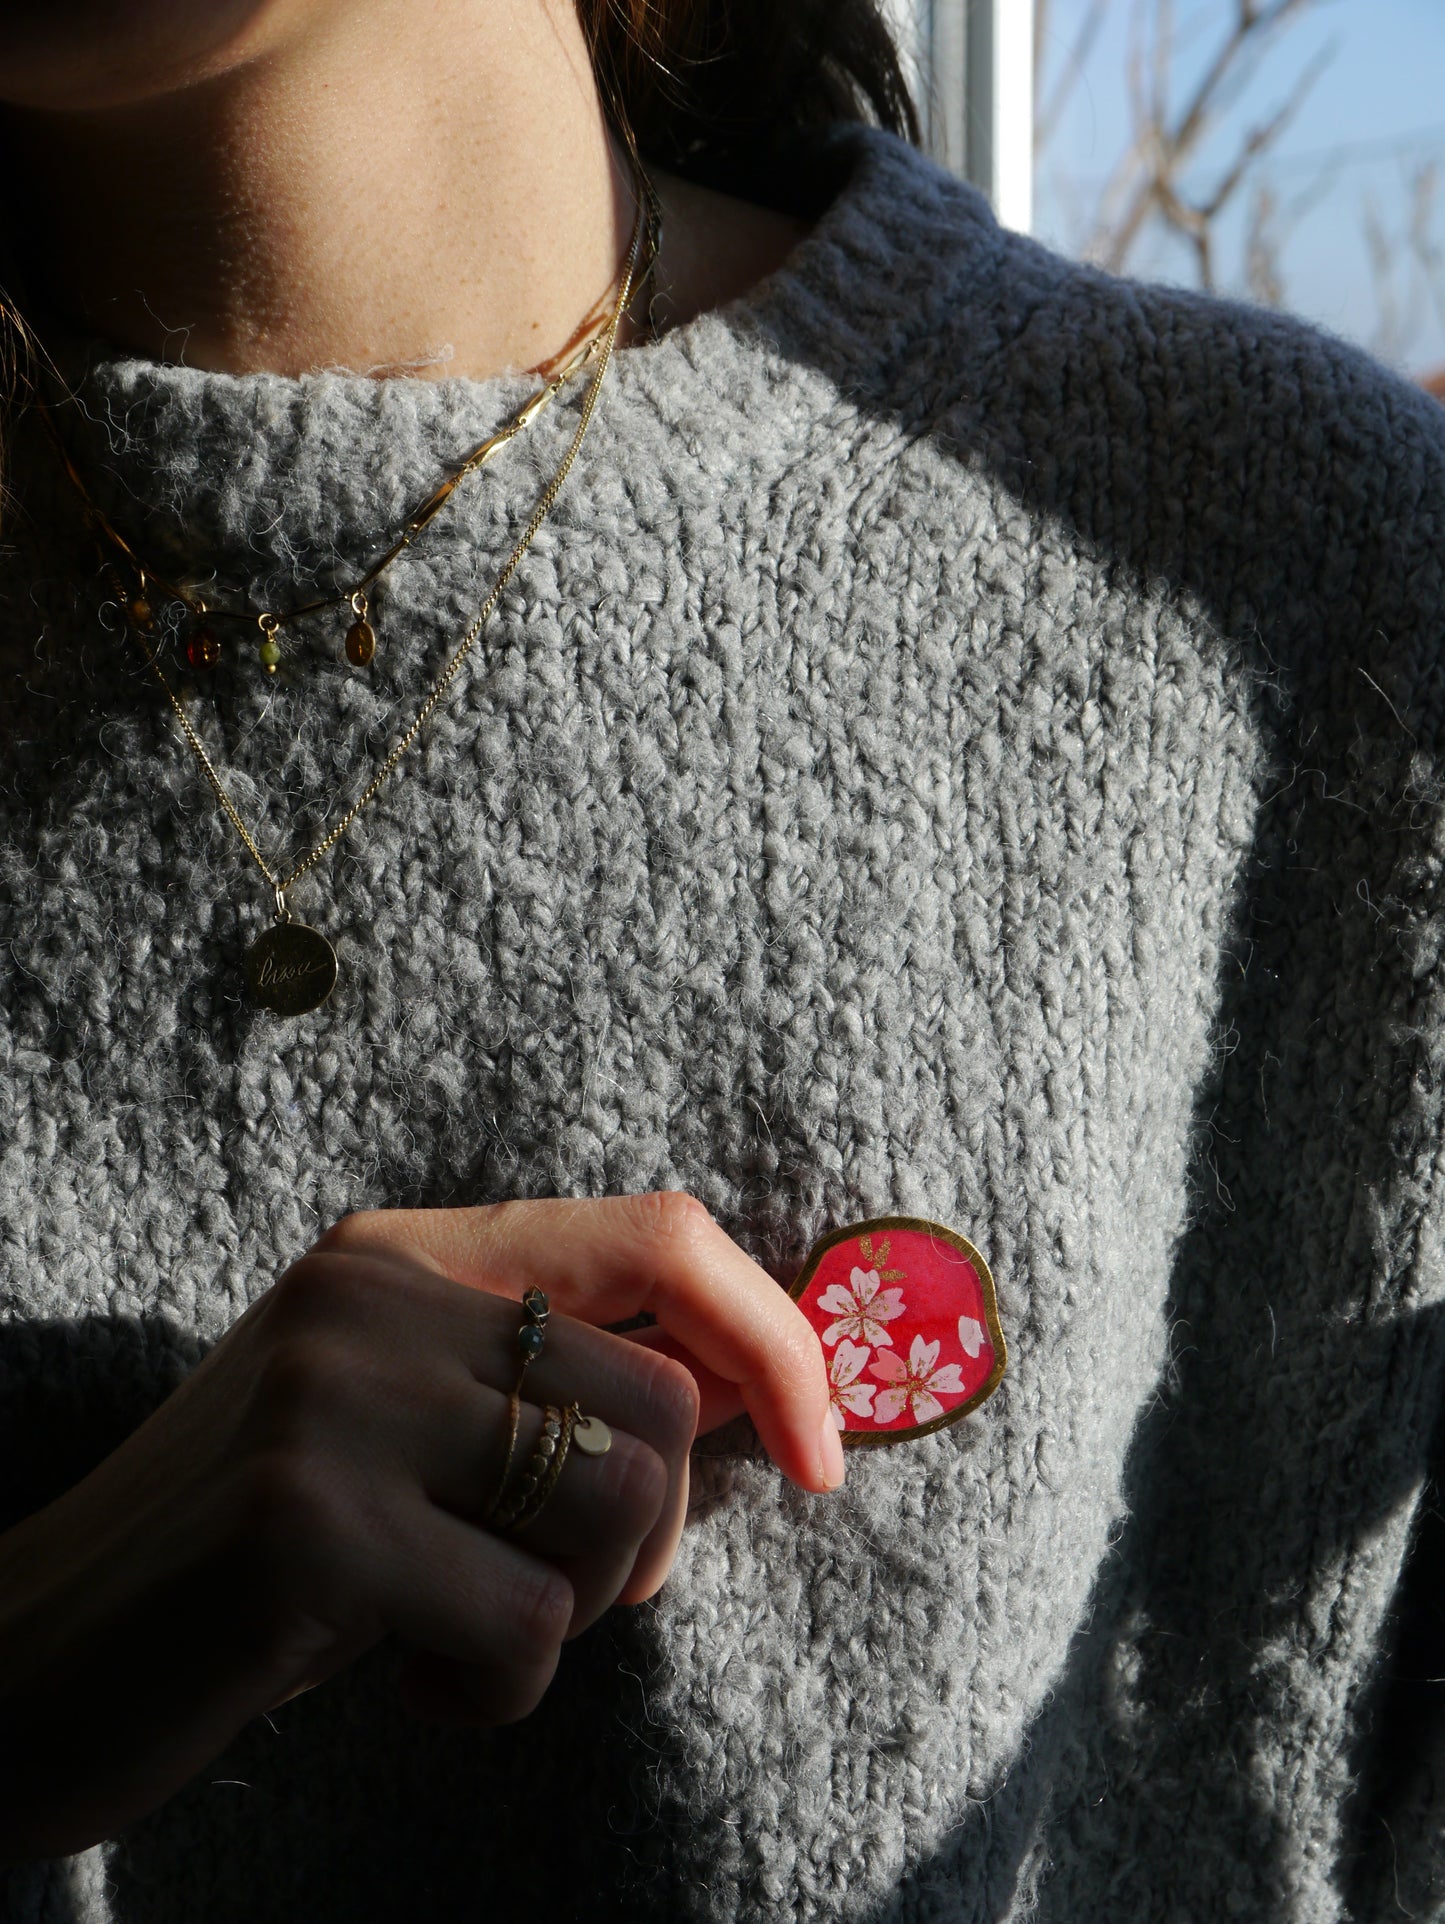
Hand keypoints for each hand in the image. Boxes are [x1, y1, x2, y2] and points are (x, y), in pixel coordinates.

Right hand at [0, 1191, 838, 1862]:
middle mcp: (374, 1293)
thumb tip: (757, 1387)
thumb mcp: (403, 1430)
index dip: (775, 1340)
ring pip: (618, 1510)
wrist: (32, 1655)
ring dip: (570, 1616)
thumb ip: (553, 1384)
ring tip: (455, 1627)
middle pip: (659, 1406)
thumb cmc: (258, 1557)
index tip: (821, 1456)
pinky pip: (526, 1626)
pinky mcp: (306, 1530)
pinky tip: (394, 1679)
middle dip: (648, 1541)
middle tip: (546, 1593)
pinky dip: (492, 1689)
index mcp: (408, 1249)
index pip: (662, 1234)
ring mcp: (333, 1402)